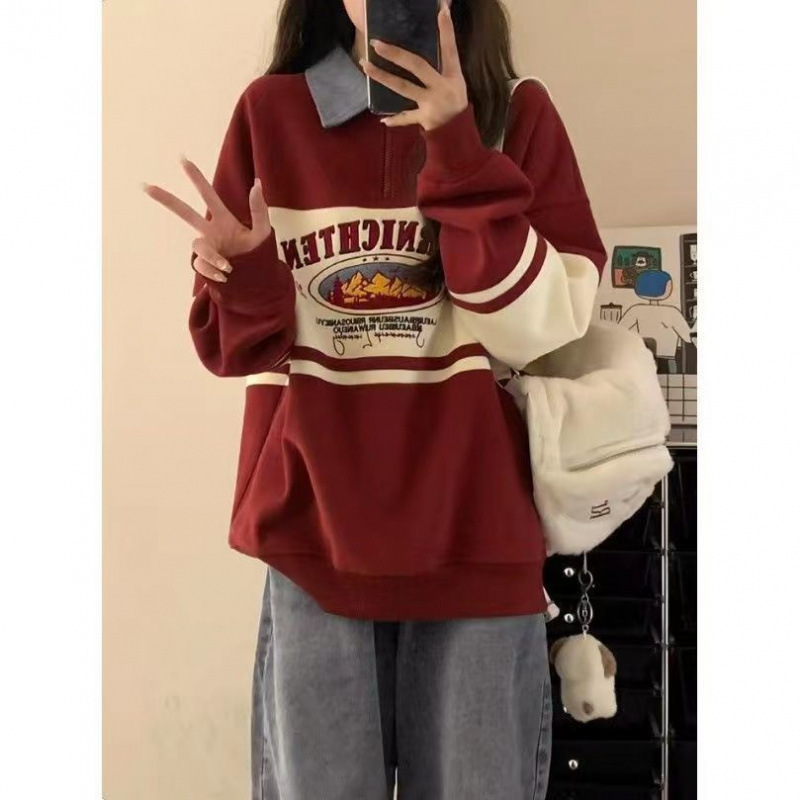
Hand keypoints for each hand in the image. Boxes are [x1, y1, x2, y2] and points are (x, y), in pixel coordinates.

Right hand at [142, 156, 270, 282]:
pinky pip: (200, 265)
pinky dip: (212, 270)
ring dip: (212, 257)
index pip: (207, 195)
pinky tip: (226, 276)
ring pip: (198, 246)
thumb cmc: (260, 253)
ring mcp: (206, 248)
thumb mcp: (264, 231)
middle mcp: (210, 231)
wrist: (257, 279)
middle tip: (145, 186)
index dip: (195, 177)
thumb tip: (256, 183)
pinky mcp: (204, 265)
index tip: (182, 158)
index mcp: (223, 219)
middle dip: (165, 199)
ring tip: (229, 267)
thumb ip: (259, 209)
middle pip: (184, 212)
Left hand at [360, 0, 466, 130]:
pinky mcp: (424, 119)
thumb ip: (444, 61)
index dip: (446, 31)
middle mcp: (441, 88)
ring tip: (365, 66)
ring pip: (404, 88)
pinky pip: (407, 118)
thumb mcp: (456, 80)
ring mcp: (431, 104)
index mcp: (452, 76)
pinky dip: (396, 120)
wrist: (458, 132)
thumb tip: (435, 33)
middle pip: (417, 66)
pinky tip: (383, 120)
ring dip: (383, 77)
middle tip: (376, 44)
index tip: (441, 10)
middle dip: (396, 54)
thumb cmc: (455, 101)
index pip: (449, 50)